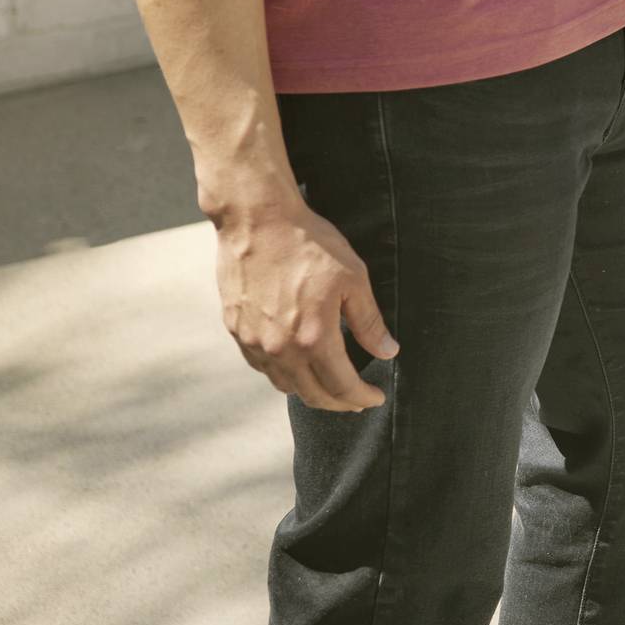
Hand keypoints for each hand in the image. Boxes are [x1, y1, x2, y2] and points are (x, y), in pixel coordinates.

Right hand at [212, 195, 399, 411]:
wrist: (256, 221)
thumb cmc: (309, 244)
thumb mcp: (353, 278)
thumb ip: (369, 321)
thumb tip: (388, 352)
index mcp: (313, 339)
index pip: (341, 386)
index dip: (361, 397)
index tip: (376, 398)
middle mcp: (279, 349)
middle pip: (312, 394)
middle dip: (339, 403)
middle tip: (357, 400)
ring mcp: (253, 343)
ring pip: (284, 385)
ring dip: (309, 392)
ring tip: (328, 386)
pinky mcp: (236, 331)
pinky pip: (262, 368)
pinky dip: (283, 375)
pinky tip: (296, 365)